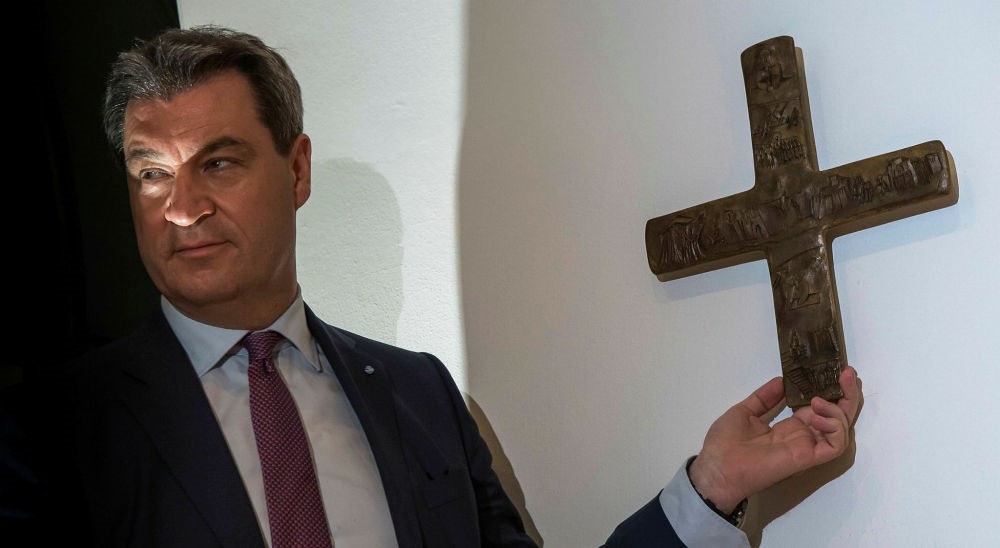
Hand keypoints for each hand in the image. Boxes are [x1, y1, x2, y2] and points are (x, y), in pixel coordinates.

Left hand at [688, 365, 862, 512]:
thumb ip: (765, 397)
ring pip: (841, 429)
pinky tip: (814, 416)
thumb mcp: (745, 411)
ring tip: (818, 401)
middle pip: (837, 416)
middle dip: (847, 395)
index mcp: (790, 426)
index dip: (830, 391)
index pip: (819, 408)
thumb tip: (781, 380)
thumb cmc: (726, 442)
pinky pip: (835, 445)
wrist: (717, 467)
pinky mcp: (807, 457)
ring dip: (837, 410)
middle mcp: (803, 436)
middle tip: (849, 373)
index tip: (836, 371)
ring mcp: (806, 446)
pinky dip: (833, 428)